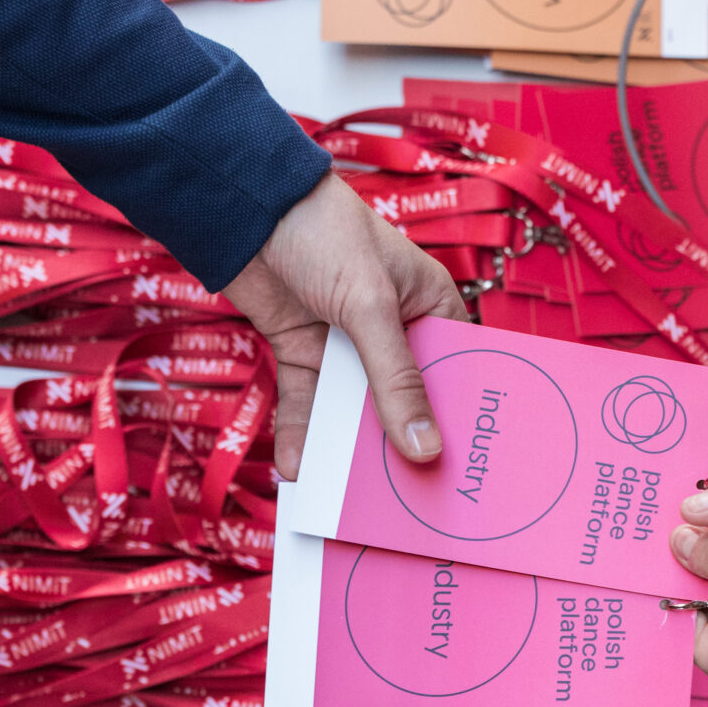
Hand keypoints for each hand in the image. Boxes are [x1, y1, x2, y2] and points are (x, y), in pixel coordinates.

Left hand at [222, 170, 470, 479]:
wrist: (243, 203)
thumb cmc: (322, 231)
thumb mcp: (369, 308)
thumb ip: (395, 380)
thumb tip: (424, 448)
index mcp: (429, 307)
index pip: (455, 374)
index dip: (458, 420)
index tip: (464, 471)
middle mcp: (392, 330)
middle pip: (403, 401)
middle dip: (400, 446)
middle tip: (407, 502)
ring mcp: (345, 345)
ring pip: (352, 411)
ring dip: (346, 451)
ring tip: (349, 499)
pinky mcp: (303, 352)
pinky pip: (307, 404)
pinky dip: (302, 435)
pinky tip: (301, 470)